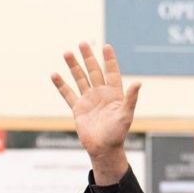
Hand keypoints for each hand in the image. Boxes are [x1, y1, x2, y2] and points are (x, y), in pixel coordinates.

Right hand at [52, 42, 140, 184]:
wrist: (104, 149)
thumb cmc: (118, 133)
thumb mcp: (126, 115)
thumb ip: (131, 98)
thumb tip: (139, 83)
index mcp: (114, 94)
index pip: (111, 72)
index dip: (109, 60)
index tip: (106, 46)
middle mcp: (100, 94)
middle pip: (93, 71)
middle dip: (88, 57)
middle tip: (83, 43)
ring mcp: (88, 100)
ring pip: (80, 79)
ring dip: (74, 66)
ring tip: (67, 52)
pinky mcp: (78, 109)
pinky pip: (68, 94)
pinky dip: (61, 85)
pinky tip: (54, 74)